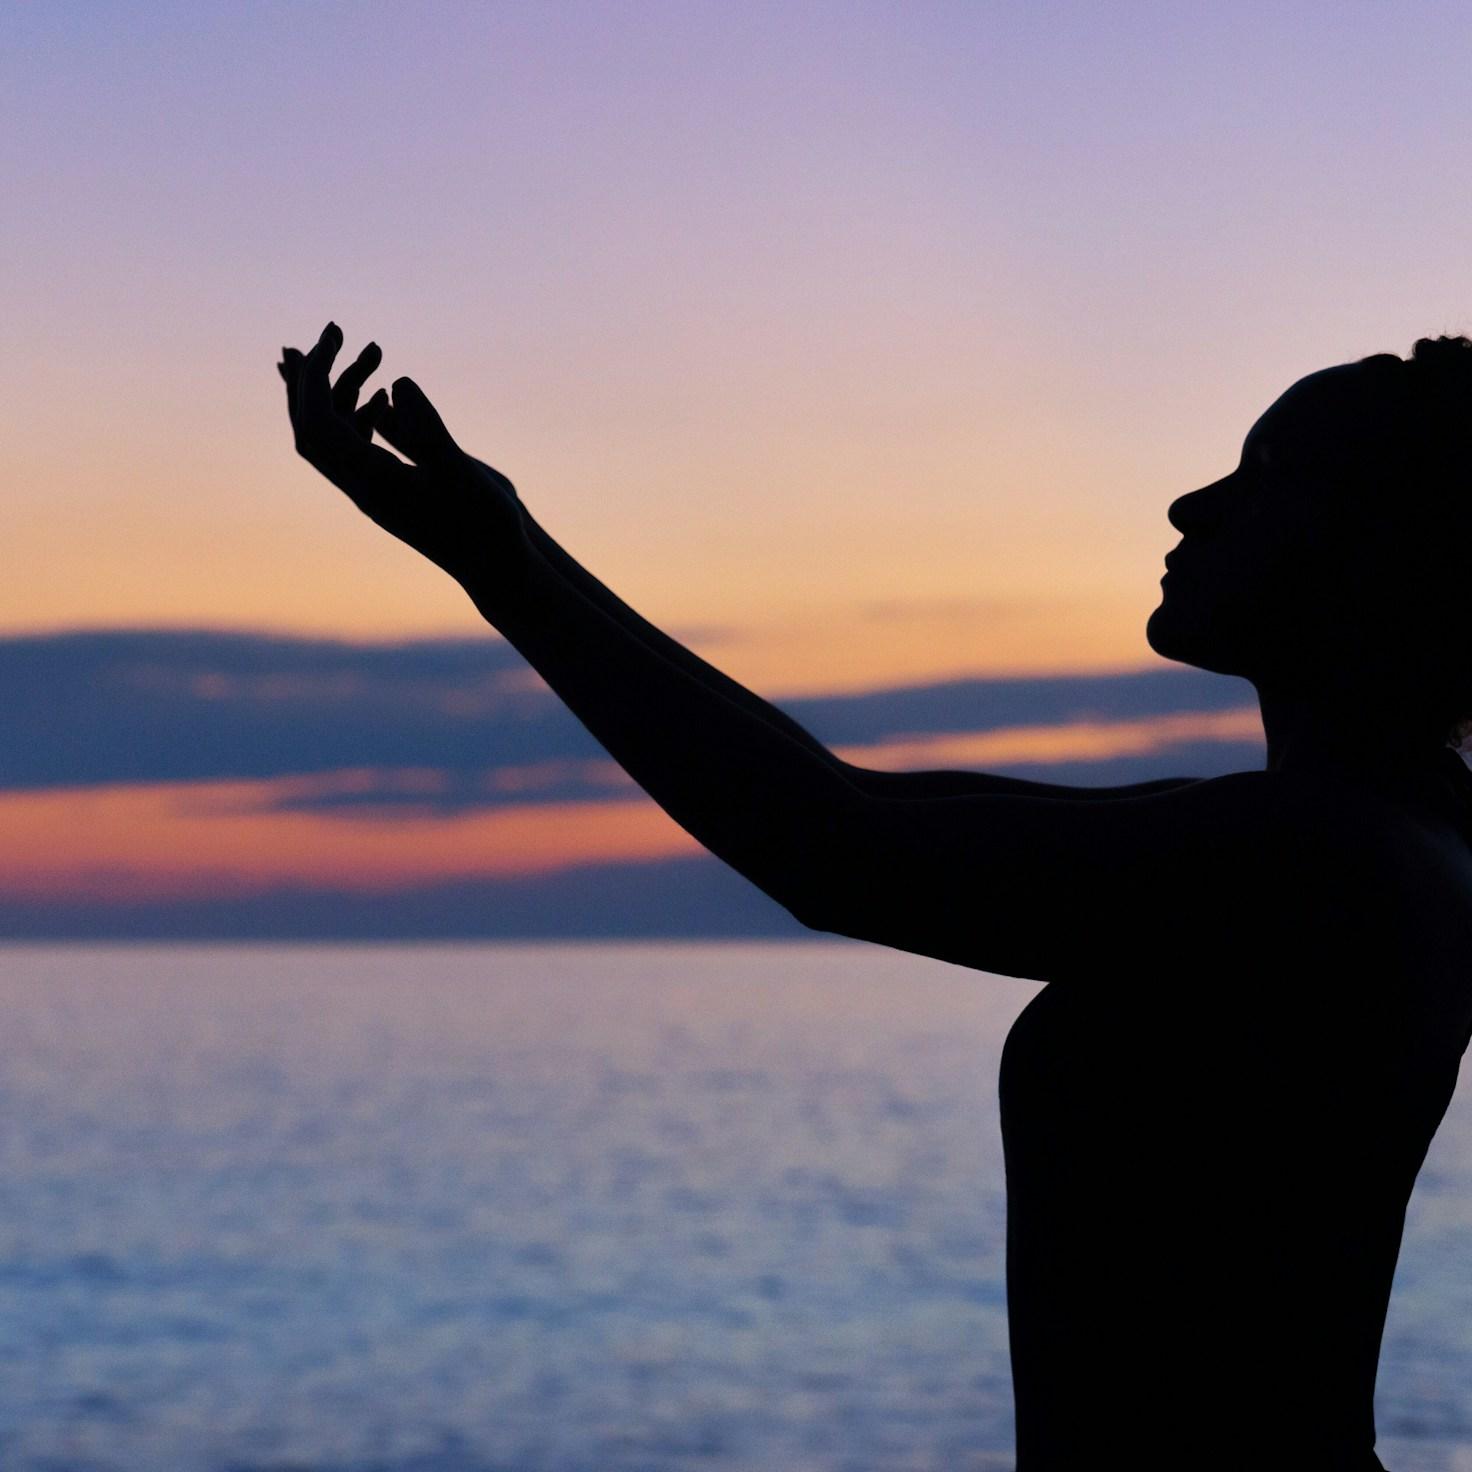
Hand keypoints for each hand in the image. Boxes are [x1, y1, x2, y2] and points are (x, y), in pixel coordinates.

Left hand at [279, 322, 527, 585]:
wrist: (498, 567)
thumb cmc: (485, 525)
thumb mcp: (461, 472)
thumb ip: (429, 430)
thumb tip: (397, 384)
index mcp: (371, 483)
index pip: (317, 423)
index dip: (316, 375)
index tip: (335, 334)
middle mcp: (363, 486)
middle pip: (311, 427)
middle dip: (314, 375)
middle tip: (332, 330)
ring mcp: (376, 489)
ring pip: (337, 433)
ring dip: (345, 387)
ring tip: (375, 350)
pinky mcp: (393, 489)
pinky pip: (358, 446)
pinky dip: (360, 412)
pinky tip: (384, 395)